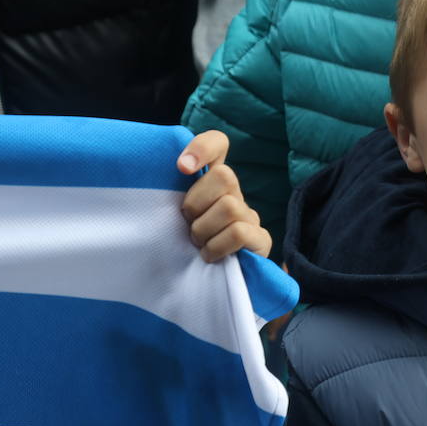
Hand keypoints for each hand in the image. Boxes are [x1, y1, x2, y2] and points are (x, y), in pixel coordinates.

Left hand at [178, 131, 272, 261]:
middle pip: (225, 176)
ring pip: (230, 206)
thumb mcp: (171, 214)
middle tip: (187, 223)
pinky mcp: (260, 239)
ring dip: (205, 229)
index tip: (182, 168)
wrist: (204, 281)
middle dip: (197, 203)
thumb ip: (169, 194)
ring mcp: (250, 216)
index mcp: (210, 181)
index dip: (203, 148)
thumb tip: (166, 175)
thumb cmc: (181, 243)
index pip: (218, 144)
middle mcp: (234, 193)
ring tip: (197, 242)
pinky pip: (239, 232)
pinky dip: (217, 245)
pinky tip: (209, 255)